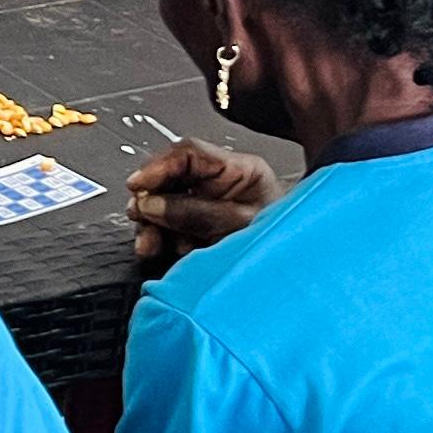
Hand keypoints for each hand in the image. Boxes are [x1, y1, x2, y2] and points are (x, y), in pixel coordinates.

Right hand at [125, 139, 278, 269]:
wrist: (293, 279)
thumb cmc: (283, 246)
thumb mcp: (239, 225)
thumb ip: (196, 213)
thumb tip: (153, 204)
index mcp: (240, 171)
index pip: (190, 153)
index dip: (158, 166)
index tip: (138, 185)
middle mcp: (221, 184)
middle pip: (172, 178)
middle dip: (150, 198)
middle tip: (139, 214)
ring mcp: (209, 205)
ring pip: (165, 203)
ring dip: (151, 223)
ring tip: (148, 243)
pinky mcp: (200, 227)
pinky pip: (169, 225)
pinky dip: (158, 237)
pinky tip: (159, 248)